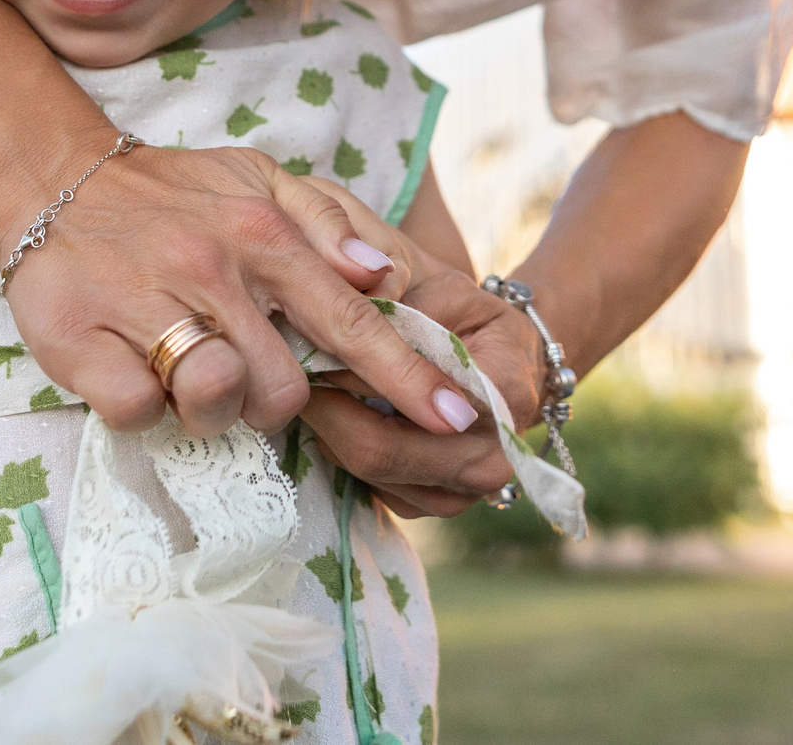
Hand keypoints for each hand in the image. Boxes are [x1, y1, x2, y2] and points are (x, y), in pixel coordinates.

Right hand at [0, 142, 469, 442]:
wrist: (51, 178)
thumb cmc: (174, 194)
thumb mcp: (259, 180)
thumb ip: (327, 224)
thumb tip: (384, 276)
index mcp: (262, 232)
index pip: (351, 320)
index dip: (408, 378)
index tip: (458, 419)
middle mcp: (210, 265)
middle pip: (282, 389)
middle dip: (272, 400)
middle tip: (240, 365)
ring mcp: (143, 303)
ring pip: (214, 402)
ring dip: (210, 405)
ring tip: (188, 364)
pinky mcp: (77, 341)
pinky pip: (138, 412)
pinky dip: (142, 404)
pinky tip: (134, 365)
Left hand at [297, 259, 546, 517]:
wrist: (504, 361)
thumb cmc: (468, 316)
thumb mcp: (442, 285)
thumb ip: (399, 292)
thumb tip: (348, 303)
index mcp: (503, 398)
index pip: (410, 401)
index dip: (352, 373)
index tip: (310, 340)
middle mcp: (491, 460)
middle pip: (378, 452)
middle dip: (326, 407)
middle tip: (288, 365)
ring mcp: (460, 494)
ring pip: (363, 472)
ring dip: (328, 428)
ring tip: (308, 381)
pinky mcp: (429, 507)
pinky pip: (367, 485)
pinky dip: (342, 445)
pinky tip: (337, 408)